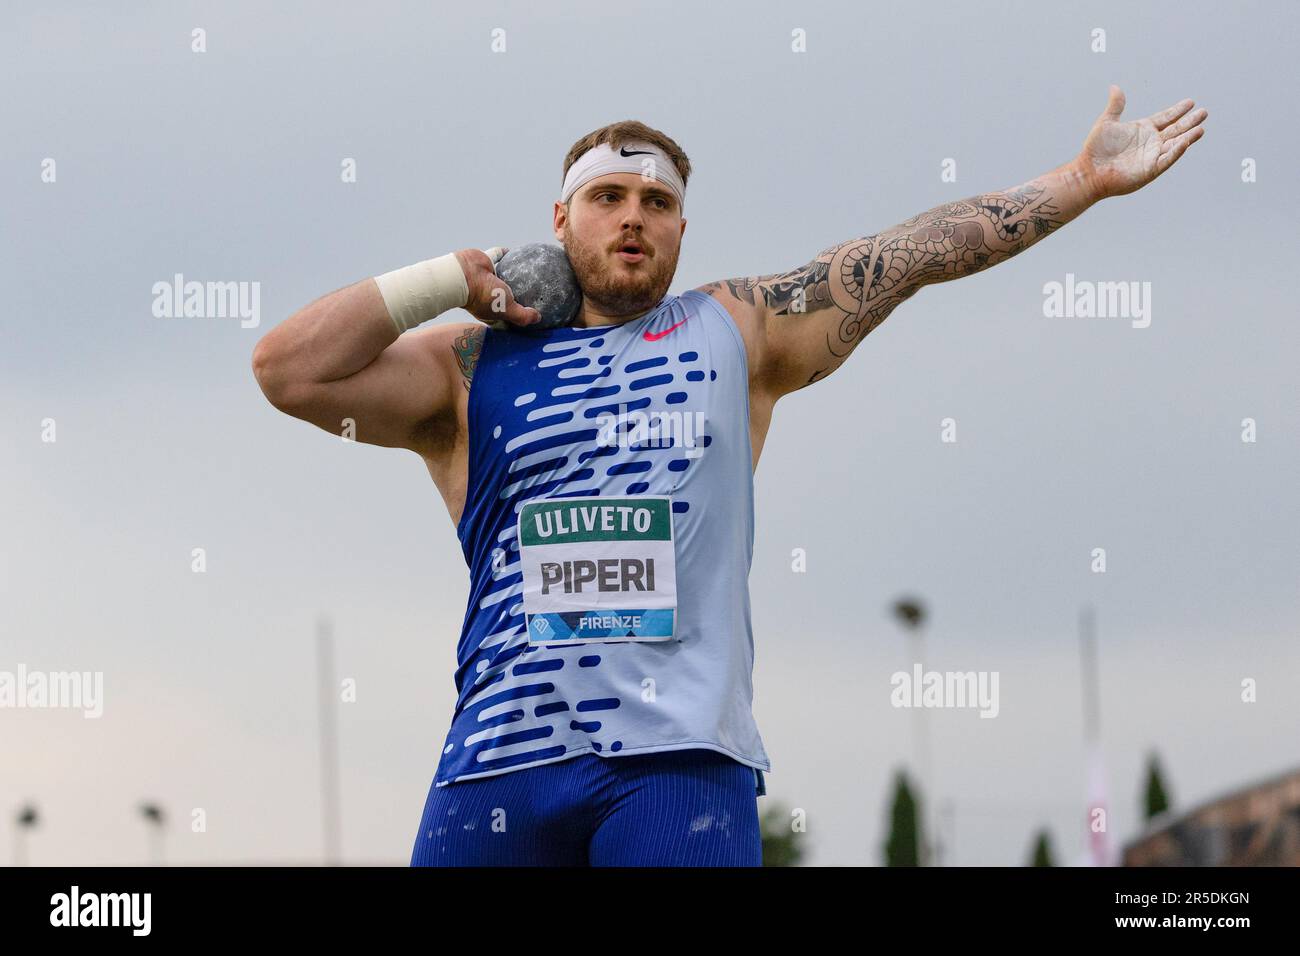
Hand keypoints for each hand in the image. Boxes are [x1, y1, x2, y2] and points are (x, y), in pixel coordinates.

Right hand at [455, 247, 540, 327]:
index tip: (534, 316)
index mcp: (493, 311)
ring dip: (516, 275)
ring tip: (532, 273)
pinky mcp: (487, 263)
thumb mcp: (507, 310)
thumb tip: (538, 318)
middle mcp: (490, 296)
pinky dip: (507, 254)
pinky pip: (499, 257)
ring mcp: (488, 280)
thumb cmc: (483, 296)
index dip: (521, 317)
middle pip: (509, 297)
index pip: (510, 317)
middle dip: (520, 297)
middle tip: (536, 294)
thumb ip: (522, 316)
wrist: (463, 275)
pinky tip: (520, 252)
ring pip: (506, 277)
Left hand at [1075, 85, 1207, 199]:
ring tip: (1201, 128)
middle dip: (1189, 121)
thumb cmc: (1095, 150)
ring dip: (1188, 137)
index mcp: (1143, 130)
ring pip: (1175, 145)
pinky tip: (1185, 141)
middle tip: (1204, 112)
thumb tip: (1114, 87)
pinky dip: (1176, 151)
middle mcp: (1151, 142)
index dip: (1178, 110)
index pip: (1166, 118)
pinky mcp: (1150, 170)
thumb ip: (1115, 106)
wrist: (1089, 171)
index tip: (1191, 102)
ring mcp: (1151, 156)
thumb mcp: (1106, 123)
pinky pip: (1166, 159)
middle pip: (1175, 130)